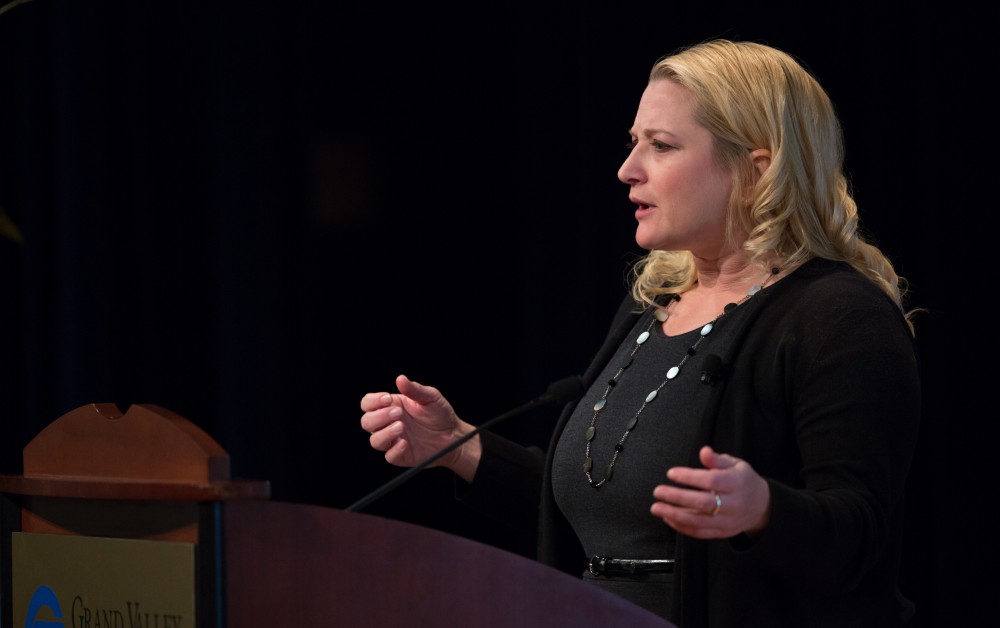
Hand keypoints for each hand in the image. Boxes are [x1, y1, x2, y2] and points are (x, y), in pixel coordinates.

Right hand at [359, 374, 476, 474]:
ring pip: (374, 440)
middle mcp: (388, 423)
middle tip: (398, 413)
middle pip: (366, 422)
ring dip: (385, 433)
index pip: (368, 403)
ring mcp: (393, 440)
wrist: (453, 436)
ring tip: (401, 427)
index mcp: (391, 406)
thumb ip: (415, 389)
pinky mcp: (400, 455)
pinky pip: (389, 456)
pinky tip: (406, 443)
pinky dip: (395, 450)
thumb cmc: (440, 415)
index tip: (388, 399)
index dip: (373, 401)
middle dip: (379, 416)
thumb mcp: (431, 397)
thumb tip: (401, 379)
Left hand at [650, 445, 770, 538]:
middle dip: (677, 498)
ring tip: (656, 508)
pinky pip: (700, 533)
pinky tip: (668, 518)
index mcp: (737, 483)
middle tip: (658, 491)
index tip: (671, 473)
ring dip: (674, 515)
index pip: (711, 481)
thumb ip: (717, 459)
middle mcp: (733, 504)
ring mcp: (728, 521)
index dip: (689, 477)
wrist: (762, 506)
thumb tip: (704, 451)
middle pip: (703, 503)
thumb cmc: (743, 481)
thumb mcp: (735, 464)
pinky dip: (681, 527)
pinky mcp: (722, 532)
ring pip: (699, 522)